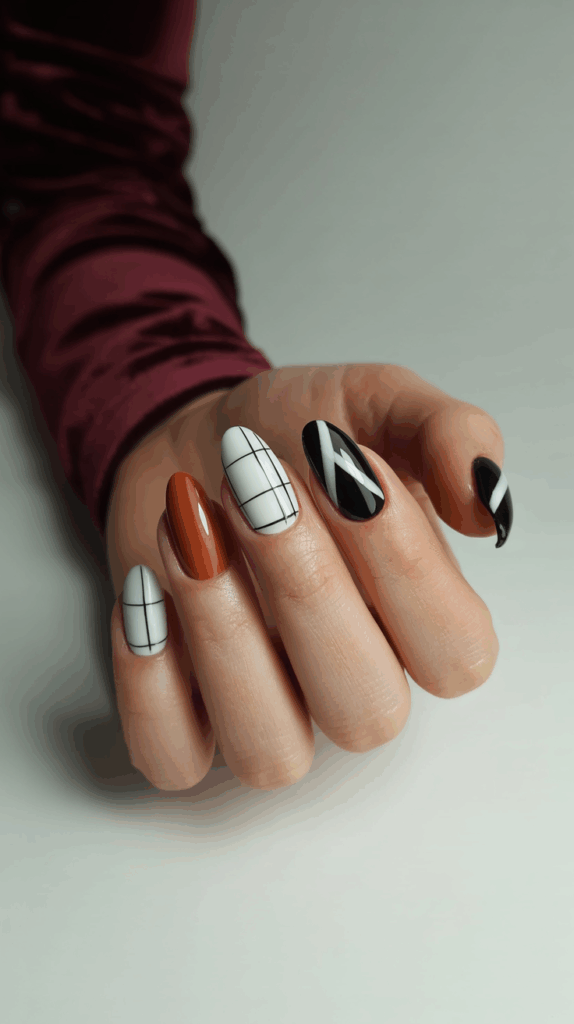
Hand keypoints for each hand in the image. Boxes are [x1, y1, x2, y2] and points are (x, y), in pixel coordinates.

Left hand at [106, 364, 508, 789]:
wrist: (202, 434)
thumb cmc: (298, 432)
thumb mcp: (380, 403)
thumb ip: (447, 437)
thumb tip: (485, 504)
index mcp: (418, 621)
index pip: (454, 653)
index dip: (407, 566)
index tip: (347, 462)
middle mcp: (351, 680)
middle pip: (365, 711)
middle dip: (306, 588)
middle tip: (254, 486)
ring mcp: (269, 707)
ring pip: (271, 752)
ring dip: (222, 634)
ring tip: (188, 527)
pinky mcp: (184, 713)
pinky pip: (171, 757)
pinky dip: (148, 681)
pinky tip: (146, 588)